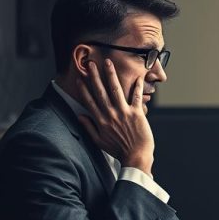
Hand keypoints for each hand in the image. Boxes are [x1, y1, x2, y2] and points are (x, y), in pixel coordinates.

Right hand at [77, 59, 154, 174]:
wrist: (136, 156)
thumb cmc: (118, 150)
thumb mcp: (99, 141)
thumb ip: (89, 127)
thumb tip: (79, 116)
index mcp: (101, 120)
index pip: (89, 101)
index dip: (84, 88)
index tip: (80, 78)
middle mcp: (110, 114)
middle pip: (100, 91)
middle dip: (95, 76)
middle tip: (91, 63)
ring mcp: (124, 112)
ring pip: (116, 89)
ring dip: (111, 75)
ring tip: (108, 63)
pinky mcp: (137, 113)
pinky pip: (136, 96)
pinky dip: (137, 86)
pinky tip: (138, 76)